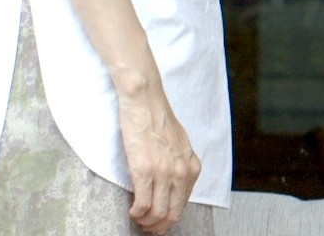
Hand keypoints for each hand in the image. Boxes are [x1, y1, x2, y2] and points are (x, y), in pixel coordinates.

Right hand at [118, 75, 201, 234]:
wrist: (146, 102)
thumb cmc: (159, 121)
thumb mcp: (179, 146)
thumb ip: (179, 167)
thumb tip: (172, 189)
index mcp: (191, 167)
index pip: (183, 205)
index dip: (169, 219)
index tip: (159, 222)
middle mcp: (181, 172)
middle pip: (173, 214)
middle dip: (158, 226)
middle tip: (147, 227)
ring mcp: (164, 172)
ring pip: (158, 213)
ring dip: (146, 222)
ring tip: (137, 218)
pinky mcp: (145, 170)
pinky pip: (143, 204)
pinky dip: (136, 213)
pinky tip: (131, 210)